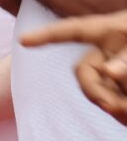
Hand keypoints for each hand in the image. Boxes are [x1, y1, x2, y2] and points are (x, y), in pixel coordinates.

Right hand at [21, 10, 126, 124]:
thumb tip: (109, 71)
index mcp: (111, 31)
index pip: (73, 30)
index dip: (48, 36)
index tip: (24, 41)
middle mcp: (108, 49)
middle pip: (83, 71)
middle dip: (97, 91)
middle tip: (119, 108)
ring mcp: (114, 68)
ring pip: (100, 90)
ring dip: (118, 103)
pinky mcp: (120, 87)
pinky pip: (112, 100)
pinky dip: (122, 110)